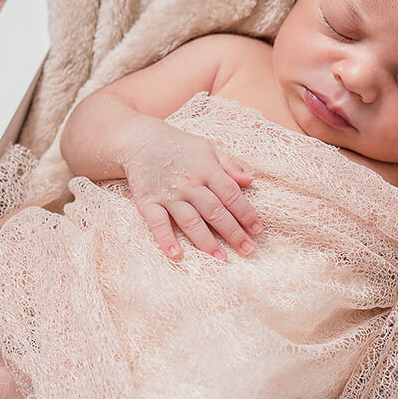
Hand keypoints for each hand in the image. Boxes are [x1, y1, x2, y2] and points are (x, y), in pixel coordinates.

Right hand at [123, 123, 261, 259]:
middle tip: (246, 250)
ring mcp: (168, 194)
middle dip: (232, 232)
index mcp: (206, 169)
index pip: (231, 194)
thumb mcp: (208, 148)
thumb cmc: (179, 145)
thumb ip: (229, 165)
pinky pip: (157, 223)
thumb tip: (249, 181)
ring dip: (206, 241)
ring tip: (220, 258)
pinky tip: (176, 254)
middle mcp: (189, 183)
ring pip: (190, 221)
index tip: (257, 230)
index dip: (245, 213)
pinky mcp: (147, 202)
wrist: (140, 140)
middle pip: (214, 211)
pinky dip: (166, 239)